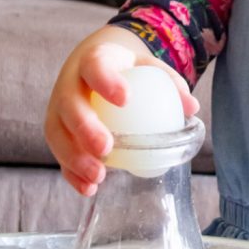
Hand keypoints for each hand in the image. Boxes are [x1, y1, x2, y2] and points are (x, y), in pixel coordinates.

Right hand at [44, 26, 199, 196]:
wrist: (93, 66)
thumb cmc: (126, 69)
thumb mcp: (148, 66)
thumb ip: (170, 83)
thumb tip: (191, 108)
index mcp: (93, 60)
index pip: (95, 66)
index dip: (106, 81)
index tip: (125, 99)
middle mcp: (69, 83)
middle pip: (69, 104)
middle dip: (85, 127)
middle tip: (106, 147)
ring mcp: (58, 109)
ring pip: (57, 132)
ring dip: (74, 157)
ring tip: (99, 176)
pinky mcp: (57, 131)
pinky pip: (58, 154)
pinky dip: (71, 173)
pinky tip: (89, 188)